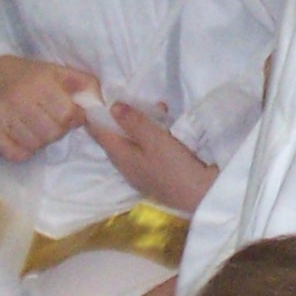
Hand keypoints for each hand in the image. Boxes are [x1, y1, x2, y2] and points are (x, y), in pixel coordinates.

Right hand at [0, 55, 96, 161]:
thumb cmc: (32, 76)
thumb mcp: (60, 72)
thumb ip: (85, 84)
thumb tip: (101, 104)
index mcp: (40, 83)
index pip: (66, 115)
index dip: (74, 118)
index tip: (71, 114)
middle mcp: (19, 100)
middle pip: (52, 133)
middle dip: (58, 130)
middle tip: (52, 121)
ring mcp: (3, 117)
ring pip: (36, 145)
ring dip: (42, 140)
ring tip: (38, 127)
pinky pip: (16, 155)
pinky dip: (24, 151)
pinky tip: (24, 137)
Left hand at [84, 101, 216, 212]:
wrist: (201, 196)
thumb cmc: (174, 166)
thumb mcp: (154, 139)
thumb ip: (134, 122)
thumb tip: (112, 106)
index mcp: (120, 156)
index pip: (99, 134)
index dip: (95, 116)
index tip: (95, 98)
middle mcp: (125, 166)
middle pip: (115, 138)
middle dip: (120, 118)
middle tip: (129, 98)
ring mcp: (140, 173)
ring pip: (132, 144)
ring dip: (139, 126)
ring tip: (157, 110)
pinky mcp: (155, 175)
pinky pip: (145, 150)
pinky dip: (151, 136)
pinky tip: (166, 130)